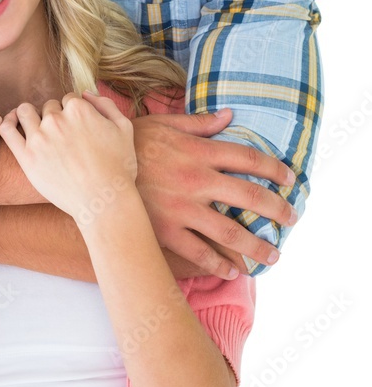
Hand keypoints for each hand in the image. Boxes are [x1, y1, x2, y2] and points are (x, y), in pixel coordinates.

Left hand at [0, 92, 137, 225]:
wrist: (103, 201)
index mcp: (79, 109)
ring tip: (37, 129)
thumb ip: (106, 104)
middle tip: (61, 136)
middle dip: (55, 117)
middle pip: (48, 107)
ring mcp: (39, 137)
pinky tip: (12, 125)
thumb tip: (86, 93)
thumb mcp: (124, 128)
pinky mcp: (26, 157)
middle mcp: (57, 119)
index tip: (75, 127)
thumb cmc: (118, 167)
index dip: (73, 112)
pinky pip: (7, 130)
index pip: (68, 99)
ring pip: (25, 111)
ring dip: (31, 116)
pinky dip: (7, 122)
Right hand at [132, 109, 297, 276]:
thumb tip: (229, 116)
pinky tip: (232, 271)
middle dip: (277, 210)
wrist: (94, 170)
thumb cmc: (130, 143)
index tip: (290, 179)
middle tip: (292, 219)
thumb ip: (199, 123)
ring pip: (230, 233)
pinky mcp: (165, 231)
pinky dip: (219, 265)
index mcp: (198, 151)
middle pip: (249, 196)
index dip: (274, 169)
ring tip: (273, 255)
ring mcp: (182, 208)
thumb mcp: (164, 124)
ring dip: (256, 247)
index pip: (248, 159)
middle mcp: (196, 180)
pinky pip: (199, 253)